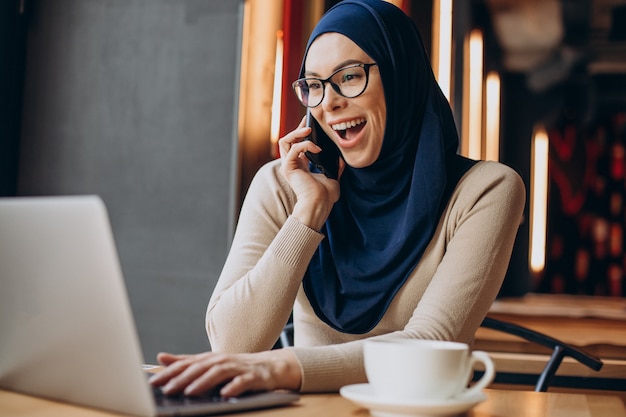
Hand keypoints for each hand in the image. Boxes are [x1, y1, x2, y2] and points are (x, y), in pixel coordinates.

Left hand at [148, 349, 301, 396]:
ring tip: (190, 391)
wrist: (270, 366)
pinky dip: (234, 387)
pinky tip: (225, 394)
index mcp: (210, 359)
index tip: (154, 382)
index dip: (170, 372)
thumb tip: (161, 357)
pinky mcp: (253, 377)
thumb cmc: (236, 367)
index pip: (186, 364)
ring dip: (203, 382)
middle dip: (182, 379)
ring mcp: (238, 368)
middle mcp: (222, 361)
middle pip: (200, 368)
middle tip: (167, 390)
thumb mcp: (209, 363)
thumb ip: (186, 362)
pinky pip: (243, 382)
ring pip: (218, 373)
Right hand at [278, 118, 343, 230]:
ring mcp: (288, 166)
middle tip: (308, 122)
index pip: (296, 144)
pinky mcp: (288, 168)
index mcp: (300, 166)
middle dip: (297, 129)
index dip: (302, 133)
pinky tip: (316, 148)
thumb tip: (341, 158)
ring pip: (284, 141)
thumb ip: (336, 167)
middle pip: (288, 140)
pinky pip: (293, 149)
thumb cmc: (325, 196)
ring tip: (308, 129)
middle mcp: (292, 164)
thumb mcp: (333, 177)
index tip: (311, 124)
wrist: (319, 204)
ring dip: (296, 133)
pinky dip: (305, 145)